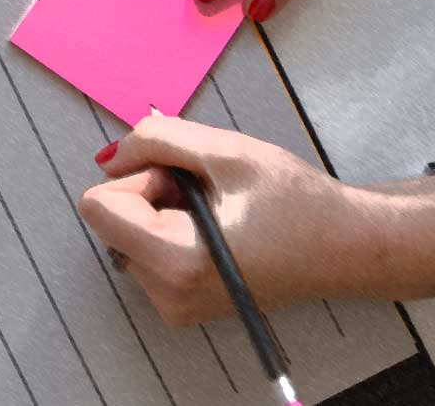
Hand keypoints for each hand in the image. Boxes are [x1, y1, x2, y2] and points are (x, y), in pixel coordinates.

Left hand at [78, 116, 360, 325]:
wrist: (347, 248)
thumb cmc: (296, 200)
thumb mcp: (226, 151)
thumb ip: (155, 140)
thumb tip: (108, 156)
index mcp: (175, 262)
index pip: (98, 206)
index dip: (137, 178)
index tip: (182, 179)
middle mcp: (166, 295)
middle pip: (110, 219)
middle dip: (150, 193)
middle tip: (207, 194)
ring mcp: (172, 305)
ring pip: (125, 232)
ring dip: (161, 210)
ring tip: (217, 212)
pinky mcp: (179, 304)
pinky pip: (144, 250)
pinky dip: (169, 229)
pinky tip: (215, 229)